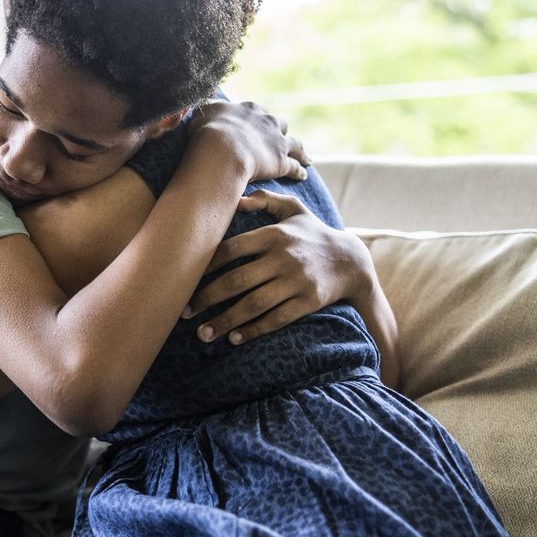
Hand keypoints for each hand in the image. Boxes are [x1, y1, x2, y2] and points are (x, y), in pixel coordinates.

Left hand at [184, 189, 372, 344]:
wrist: (352, 261)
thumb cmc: (313, 233)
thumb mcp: (294, 209)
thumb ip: (265, 199)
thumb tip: (235, 198)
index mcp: (274, 235)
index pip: (231, 249)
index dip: (205, 265)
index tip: (185, 279)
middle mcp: (284, 257)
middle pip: (237, 280)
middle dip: (207, 298)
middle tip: (185, 312)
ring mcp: (297, 281)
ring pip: (254, 304)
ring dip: (225, 320)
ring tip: (203, 333)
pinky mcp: (309, 301)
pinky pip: (277, 318)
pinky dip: (254, 330)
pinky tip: (234, 339)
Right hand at [188, 100, 310, 183]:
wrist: (221, 149)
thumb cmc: (207, 131)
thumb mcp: (203, 112)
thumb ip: (208, 108)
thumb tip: (206, 106)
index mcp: (249, 110)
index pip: (257, 111)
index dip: (256, 119)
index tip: (256, 124)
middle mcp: (267, 121)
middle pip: (279, 124)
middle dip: (279, 131)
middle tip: (278, 139)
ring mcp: (277, 141)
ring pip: (295, 144)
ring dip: (299, 150)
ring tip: (304, 157)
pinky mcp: (281, 161)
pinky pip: (295, 166)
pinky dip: (300, 171)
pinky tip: (303, 176)